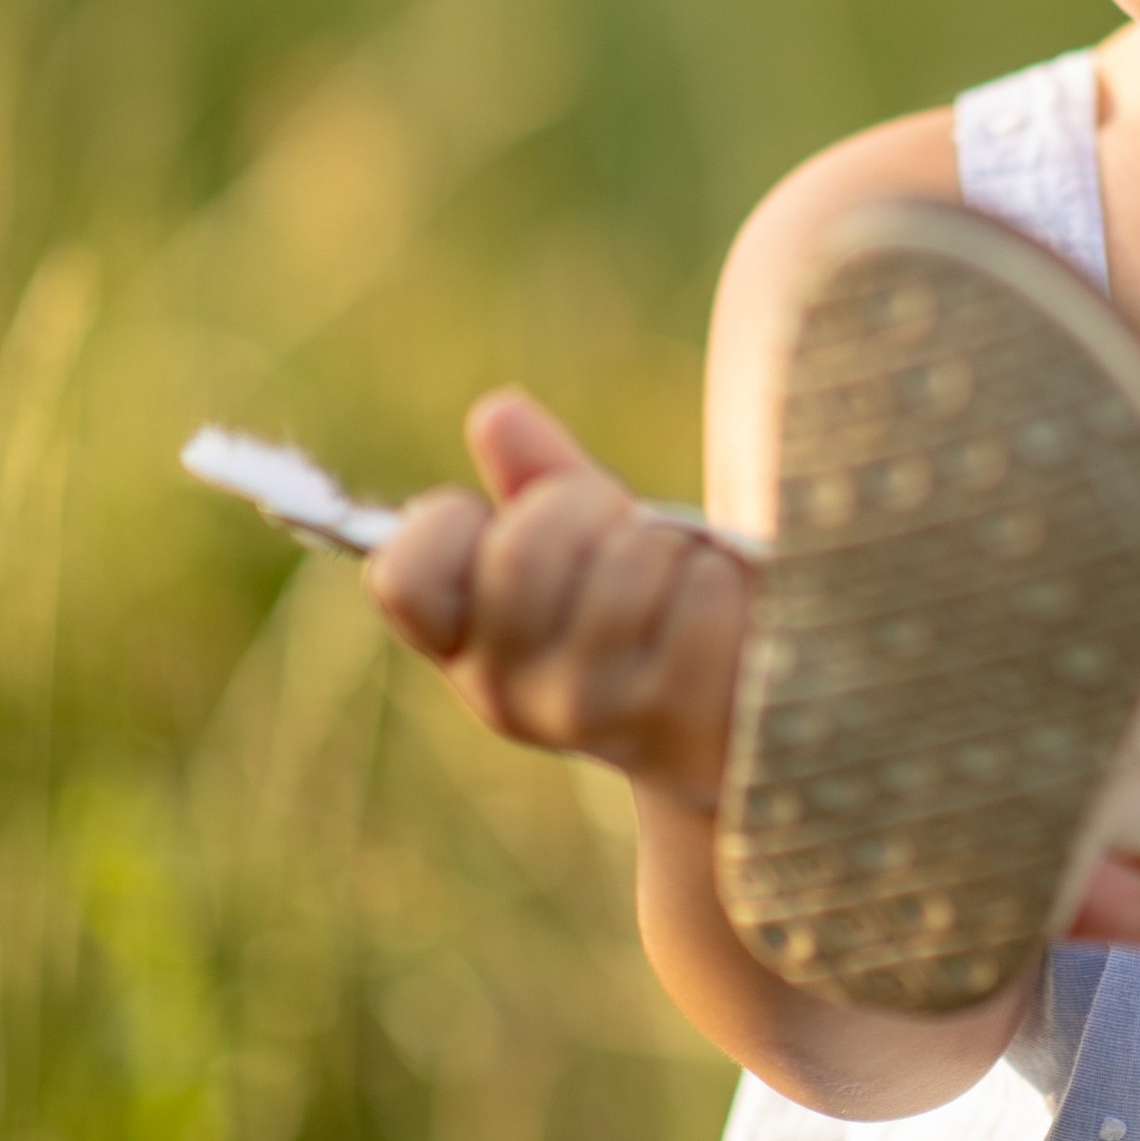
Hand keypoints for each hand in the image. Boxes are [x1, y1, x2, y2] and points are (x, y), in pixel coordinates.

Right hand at [365, 389, 745, 802]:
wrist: (737, 726)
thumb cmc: (651, 612)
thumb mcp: (587, 541)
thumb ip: (537, 479)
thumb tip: (496, 414)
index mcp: (466, 646)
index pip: (401, 578)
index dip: (451, 525)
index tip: (501, 521)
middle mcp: (510, 694)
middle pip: (524, 548)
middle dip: (586, 509)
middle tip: (620, 534)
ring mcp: (591, 712)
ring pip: (624, 561)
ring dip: (668, 544)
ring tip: (680, 576)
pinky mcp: (675, 716)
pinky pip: (699, 591)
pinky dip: (721, 574)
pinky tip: (723, 609)